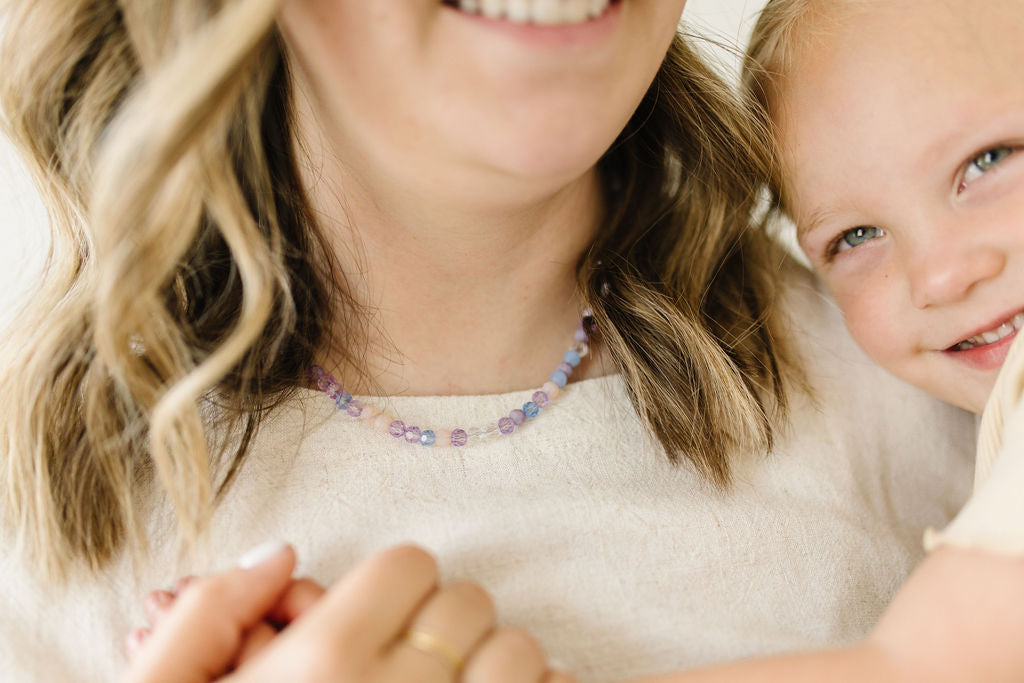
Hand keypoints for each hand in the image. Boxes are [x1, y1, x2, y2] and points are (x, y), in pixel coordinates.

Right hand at [124, 544, 577, 682]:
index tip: (381, 617)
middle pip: (468, 601)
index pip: (408, 563)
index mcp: (320, 663)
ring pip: (519, 652)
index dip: (394, 585)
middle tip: (415, 660)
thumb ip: (203, 618)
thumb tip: (278, 555)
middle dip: (444, 621)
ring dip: (496, 663)